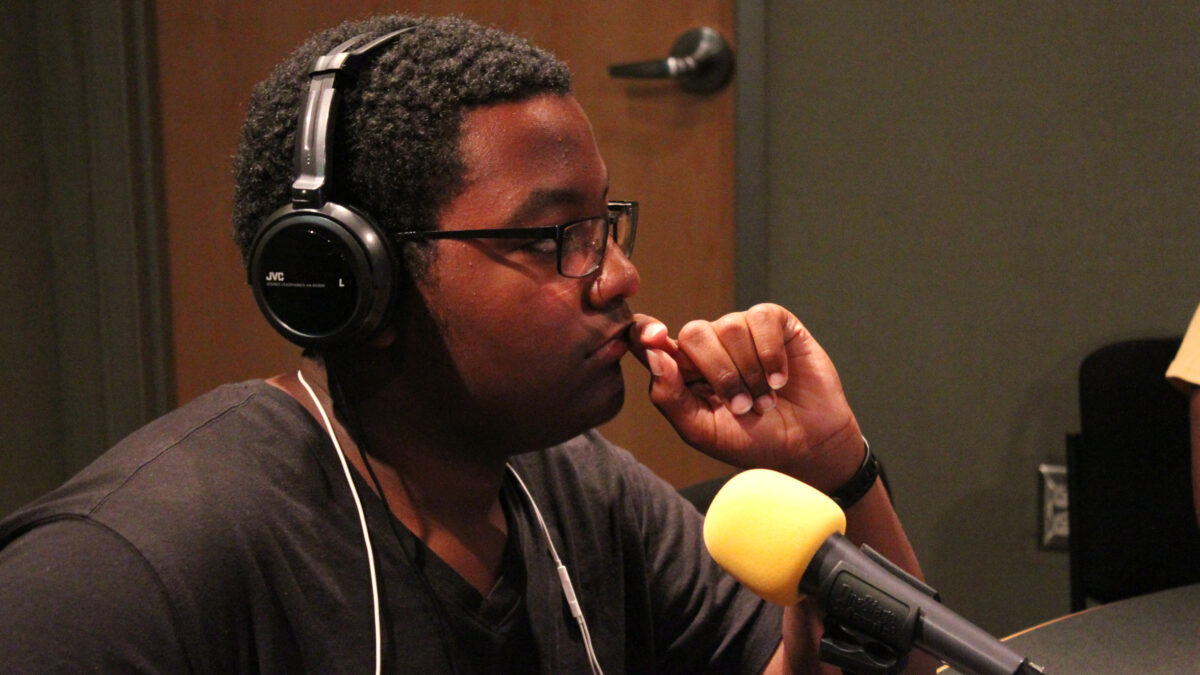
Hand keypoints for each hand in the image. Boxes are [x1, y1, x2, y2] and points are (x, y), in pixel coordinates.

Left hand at [629, 303, 862, 489]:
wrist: (807, 445)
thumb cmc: (751, 440)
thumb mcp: (702, 431)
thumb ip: (670, 397)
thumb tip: (653, 355)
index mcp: (682, 369)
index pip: (649, 338)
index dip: (644, 330)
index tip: (653, 339)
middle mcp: (709, 344)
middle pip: (693, 333)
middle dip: (720, 374)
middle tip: (743, 407)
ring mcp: (741, 330)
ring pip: (730, 327)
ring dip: (750, 372)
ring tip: (766, 400)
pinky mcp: (774, 322)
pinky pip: (761, 318)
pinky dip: (771, 354)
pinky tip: (780, 379)